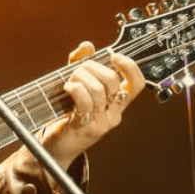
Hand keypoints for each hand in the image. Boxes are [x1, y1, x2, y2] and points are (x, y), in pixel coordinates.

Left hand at [41, 41, 143, 167]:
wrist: (57, 147)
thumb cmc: (68, 113)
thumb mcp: (77, 86)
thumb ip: (81, 64)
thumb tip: (88, 45)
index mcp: (118, 104)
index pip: (137, 84)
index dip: (130, 67)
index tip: (113, 56)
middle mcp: (114, 114)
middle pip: (113, 81)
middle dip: (93, 67)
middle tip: (78, 69)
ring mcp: (101, 122)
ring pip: (98, 90)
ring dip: (80, 77)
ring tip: (69, 79)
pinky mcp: (86, 127)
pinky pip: (85, 101)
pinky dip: (75, 89)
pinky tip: (67, 88)